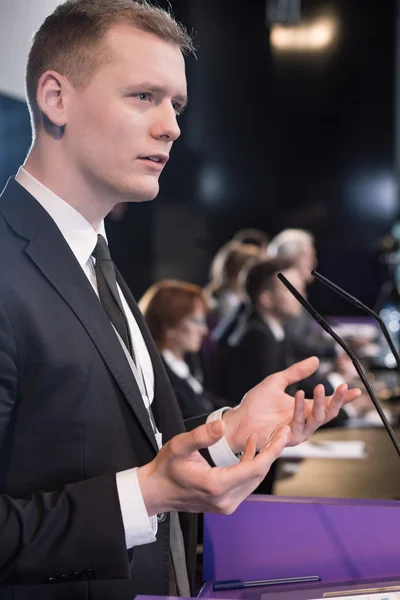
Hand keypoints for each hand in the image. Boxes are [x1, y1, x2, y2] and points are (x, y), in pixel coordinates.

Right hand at [137, 420, 289, 516]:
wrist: (156, 491)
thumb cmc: (166, 468)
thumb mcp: (180, 446)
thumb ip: (201, 436)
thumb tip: (221, 426)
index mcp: (216, 486)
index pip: (254, 468)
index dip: (271, 450)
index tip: (283, 434)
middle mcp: (225, 500)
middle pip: (258, 474)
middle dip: (272, 451)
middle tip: (283, 430)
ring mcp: (226, 505)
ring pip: (253, 479)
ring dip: (263, 458)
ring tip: (270, 436)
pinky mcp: (225, 504)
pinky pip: (245, 483)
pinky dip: (251, 465)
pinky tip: (252, 447)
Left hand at [222, 356, 361, 452]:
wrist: (239, 420)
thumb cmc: (255, 404)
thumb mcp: (277, 381)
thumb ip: (296, 372)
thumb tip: (314, 360)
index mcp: (304, 408)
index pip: (327, 402)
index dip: (341, 396)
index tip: (354, 389)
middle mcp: (304, 421)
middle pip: (329, 412)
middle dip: (338, 399)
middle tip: (343, 386)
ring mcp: (298, 430)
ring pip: (318, 418)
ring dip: (320, 402)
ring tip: (317, 386)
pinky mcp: (289, 437)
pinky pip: (300, 422)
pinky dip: (300, 408)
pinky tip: (299, 395)